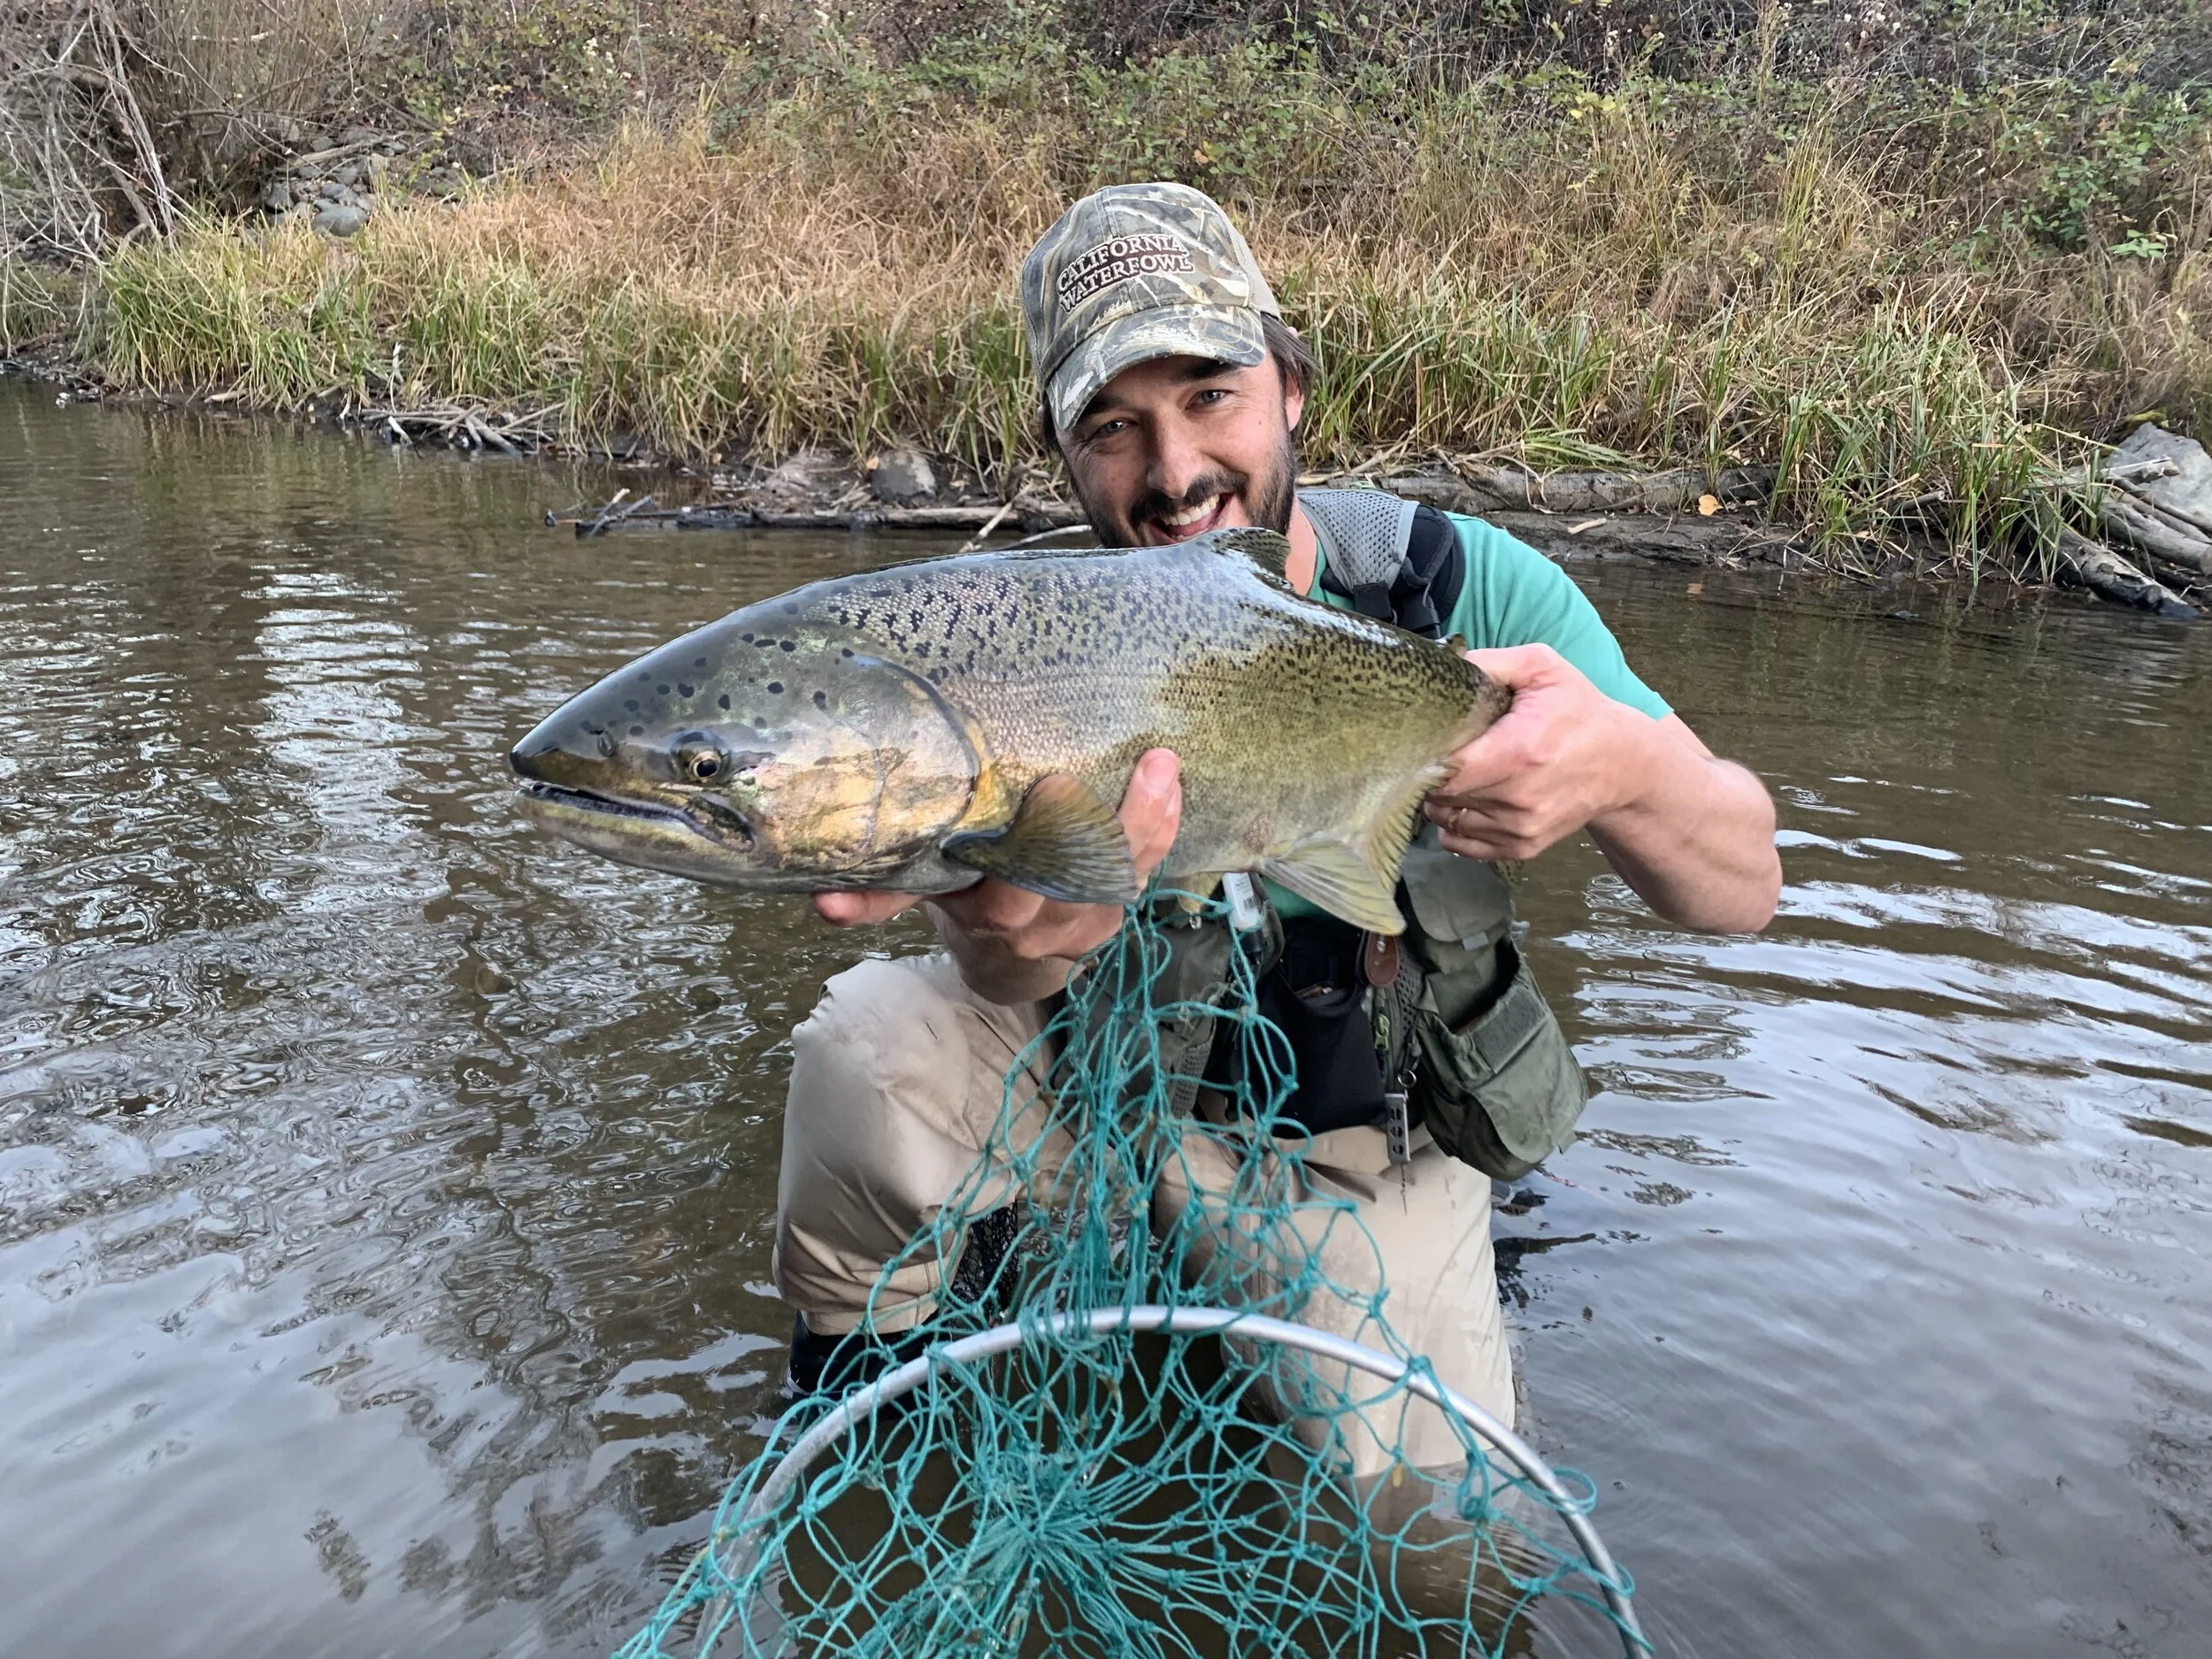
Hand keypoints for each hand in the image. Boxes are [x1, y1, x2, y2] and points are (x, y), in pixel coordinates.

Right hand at [814, 749, 1182, 1002]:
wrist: (1011, 965)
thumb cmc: (963, 907)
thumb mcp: (922, 902)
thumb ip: (877, 899)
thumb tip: (819, 902)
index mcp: (994, 922)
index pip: (1015, 897)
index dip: (1033, 857)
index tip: (1045, 791)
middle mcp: (1049, 927)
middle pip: (1081, 880)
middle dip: (1098, 829)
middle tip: (1102, 769)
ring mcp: (1092, 922)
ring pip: (1123, 876)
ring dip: (1144, 823)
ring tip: (1158, 765)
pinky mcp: (1120, 907)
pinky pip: (1146, 869)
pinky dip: (1160, 827)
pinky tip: (1169, 780)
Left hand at [1423, 644, 1656, 861]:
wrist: (1622, 764)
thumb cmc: (1577, 711)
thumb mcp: (1542, 668)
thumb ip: (1490, 663)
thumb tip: (1445, 668)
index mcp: (1517, 752)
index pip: (1443, 769)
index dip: (1426, 755)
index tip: (1431, 739)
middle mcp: (1518, 798)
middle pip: (1440, 796)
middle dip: (1432, 774)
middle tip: (1447, 751)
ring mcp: (1520, 828)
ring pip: (1446, 821)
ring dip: (1443, 799)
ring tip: (1462, 773)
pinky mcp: (1522, 848)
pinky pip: (1461, 844)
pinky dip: (1455, 825)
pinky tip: (1470, 799)